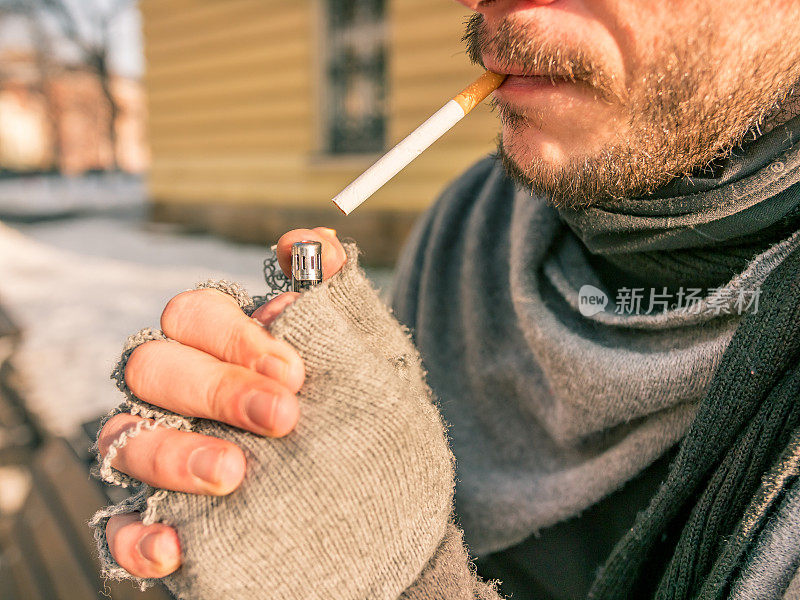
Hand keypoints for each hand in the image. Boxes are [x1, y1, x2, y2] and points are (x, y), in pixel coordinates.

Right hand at [97, 227, 346, 577]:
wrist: (393, 525)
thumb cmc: (378, 437)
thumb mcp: (376, 370)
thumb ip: (343, 306)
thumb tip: (312, 242)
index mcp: (229, 351)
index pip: (194, 314)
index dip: (233, 336)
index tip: (295, 373)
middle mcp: (186, 398)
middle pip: (150, 365)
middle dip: (213, 387)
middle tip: (283, 418)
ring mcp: (167, 460)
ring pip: (124, 437)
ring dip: (171, 453)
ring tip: (234, 475)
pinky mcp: (164, 525)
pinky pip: (119, 527)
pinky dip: (136, 535)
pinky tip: (174, 547)